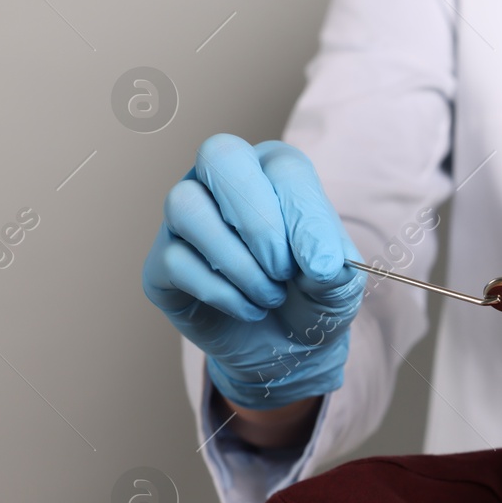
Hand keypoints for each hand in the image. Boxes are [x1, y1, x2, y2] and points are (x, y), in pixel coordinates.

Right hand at [142, 134, 364, 410]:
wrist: (287, 346)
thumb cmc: (314, 297)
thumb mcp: (339, 282)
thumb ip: (333, 264)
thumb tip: (318, 262)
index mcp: (275, 171)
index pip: (283, 167)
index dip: (303, 215)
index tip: (321, 266)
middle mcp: (223, 181)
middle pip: (219, 155)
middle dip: (258, 222)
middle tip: (284, 271)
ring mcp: (185, 218)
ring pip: (186, 206)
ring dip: (238, 263)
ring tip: (271, 296)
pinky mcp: (162, 260)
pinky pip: (175, 260)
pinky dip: (221, 293)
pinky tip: (249, 309)